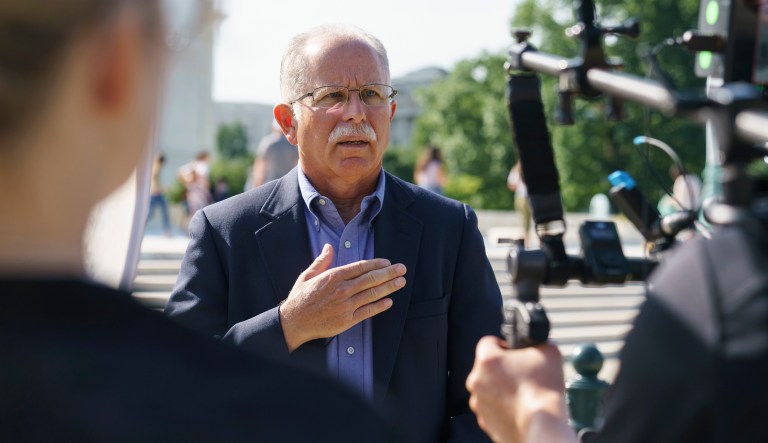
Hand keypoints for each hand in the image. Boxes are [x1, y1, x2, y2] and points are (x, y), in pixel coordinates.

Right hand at [279, 244, 405, 351]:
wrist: (294, 322)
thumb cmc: (300, 298)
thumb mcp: (307, 275)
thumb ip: (321, 261)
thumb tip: (329, 247)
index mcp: (333, 277)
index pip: (360, 267)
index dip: (376, 264)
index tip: (387, 262)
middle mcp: (342, 290)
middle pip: (371, 279)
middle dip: (389, 273)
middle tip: (402, 269)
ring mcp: (346, 305)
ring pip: (372, 294)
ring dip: (389, 287)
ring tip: (401, 282)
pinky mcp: (347, 320)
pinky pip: (368, 312)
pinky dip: (379, 306)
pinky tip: (389, 301)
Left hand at [466, 337, 574, 442]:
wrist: (542, 426)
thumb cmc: (543, 391)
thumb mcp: (549, 351)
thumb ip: (539, 342)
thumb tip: (539, 344)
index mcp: (487, 359)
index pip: (488, 342)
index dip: (504, 345)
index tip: (514, 352)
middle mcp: (477, 380)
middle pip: (486, 367)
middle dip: (503, 368)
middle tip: (522, 374)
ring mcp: (479, 402)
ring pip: (488, 388)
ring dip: (501, 388)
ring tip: (522, 392)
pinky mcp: (484, 420)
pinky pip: (491, 407)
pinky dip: (502, 406)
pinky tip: (519, 406)